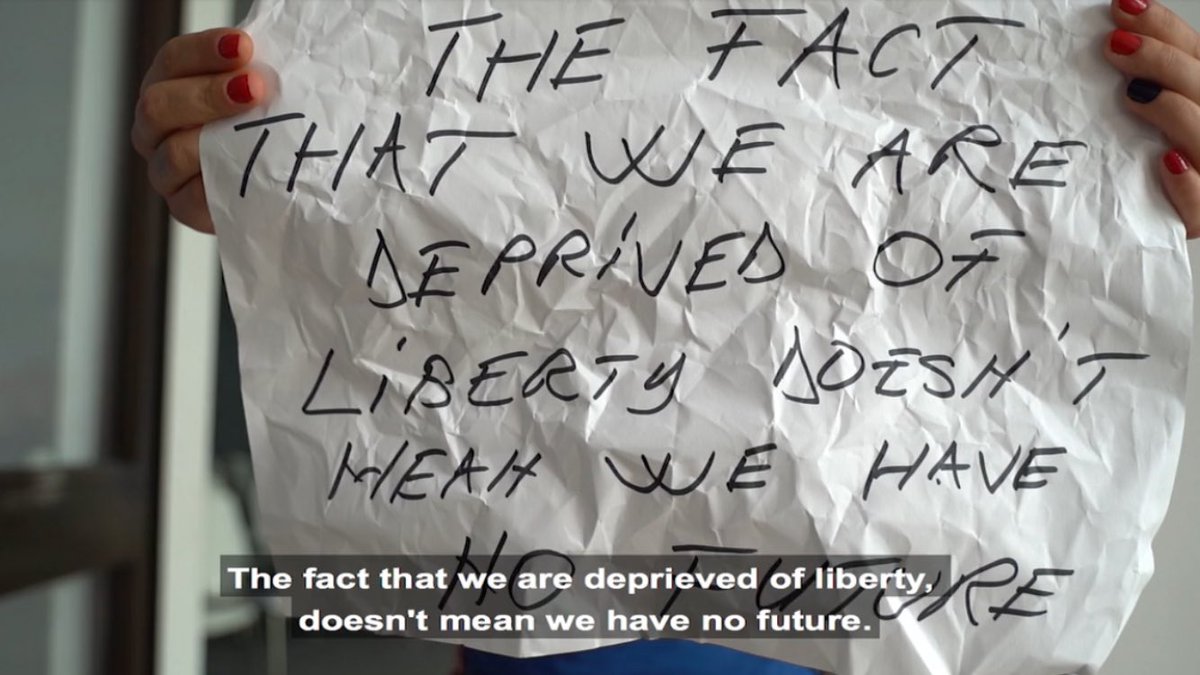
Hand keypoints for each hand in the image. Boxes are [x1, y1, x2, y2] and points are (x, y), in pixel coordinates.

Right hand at [132, 29, 265, 233]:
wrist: (279, 186)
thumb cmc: (269, 130)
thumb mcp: (264, 95)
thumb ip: (258, 74)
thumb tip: (283, 56)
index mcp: (169, 86)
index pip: (173, 60)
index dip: (205, 51)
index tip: (244, 46)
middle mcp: (157, 127)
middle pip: (159, 104)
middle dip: (208, 94)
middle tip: (255, 88)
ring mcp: (165, 169)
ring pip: (172, 152)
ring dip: (214, 138)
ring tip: (257, 132)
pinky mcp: (183, 206)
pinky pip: (191, 197)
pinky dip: (218, 183)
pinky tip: (248, 173)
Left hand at [1105, 0, 1199, 237]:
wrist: (1135, 227)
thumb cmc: (1129, 170)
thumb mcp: (1136, 114)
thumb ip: (1137, 79)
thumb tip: (1111, 31)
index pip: (1197, 55)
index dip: (1165, 28)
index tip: (1122, 8)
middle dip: (1163, 62)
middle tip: (1115, 47)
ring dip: (1175, 112)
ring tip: (1134, 95)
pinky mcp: (1196, 220)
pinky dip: (1188, 186)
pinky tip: (1166, 163)